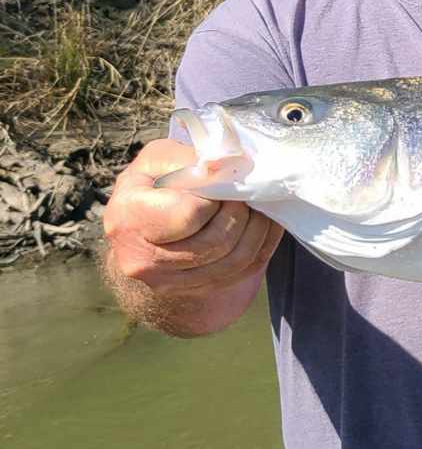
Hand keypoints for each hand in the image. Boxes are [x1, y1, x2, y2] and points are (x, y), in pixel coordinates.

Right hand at [102, 138, 282, 331]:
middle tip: (249, 192)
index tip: (221, 182)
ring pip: (234, 261)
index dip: (214, 197)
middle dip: (242, 212)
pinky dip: (262, 246)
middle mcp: (140, 259)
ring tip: (260, 205)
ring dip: (258, 229)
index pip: (190, 214)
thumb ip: (191, 159)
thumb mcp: (163, 158)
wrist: (145, 222)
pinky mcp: (192, 291)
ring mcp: (166, 283)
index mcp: (128, 217)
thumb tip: (228, 166)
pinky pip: (241, 273)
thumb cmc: (155, 181)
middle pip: (216, 242)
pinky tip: (265, 224)